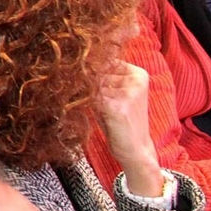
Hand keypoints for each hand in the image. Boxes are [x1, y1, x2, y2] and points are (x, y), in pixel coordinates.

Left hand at [95, 58, 164, 197]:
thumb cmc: (120, 120)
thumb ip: (99, 78)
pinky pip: (90, 98)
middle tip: (94, 100)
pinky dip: (86, 104)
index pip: (104, 60)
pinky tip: (98, 114)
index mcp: (138, 73)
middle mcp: (135, 79)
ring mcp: (129, 92)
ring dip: (86, 95)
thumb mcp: (113, 95)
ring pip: (91, 85)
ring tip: (99, 110)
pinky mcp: (118, 106)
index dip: (89, 70)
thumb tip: (72, 62)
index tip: (83, 77)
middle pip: (96, 71)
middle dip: (87, 84)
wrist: (135, 150)